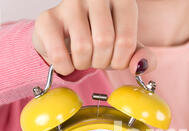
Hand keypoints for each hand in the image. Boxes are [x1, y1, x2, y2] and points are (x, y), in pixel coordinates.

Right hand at [33, 0, 156, 74]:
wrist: (66, 35)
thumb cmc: (99, 37)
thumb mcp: (126, 45)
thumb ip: (142, 56)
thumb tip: (140, 66)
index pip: (126, 40)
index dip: (121, 60)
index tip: (115, 60)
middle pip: (104, 42)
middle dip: (102, 62)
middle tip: (98, 59)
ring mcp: (69, 4)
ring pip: (83, 48)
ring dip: (84, 64)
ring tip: (83, 58)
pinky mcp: (47, 19)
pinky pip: (59, 55)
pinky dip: (66, 68)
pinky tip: (67, 62)